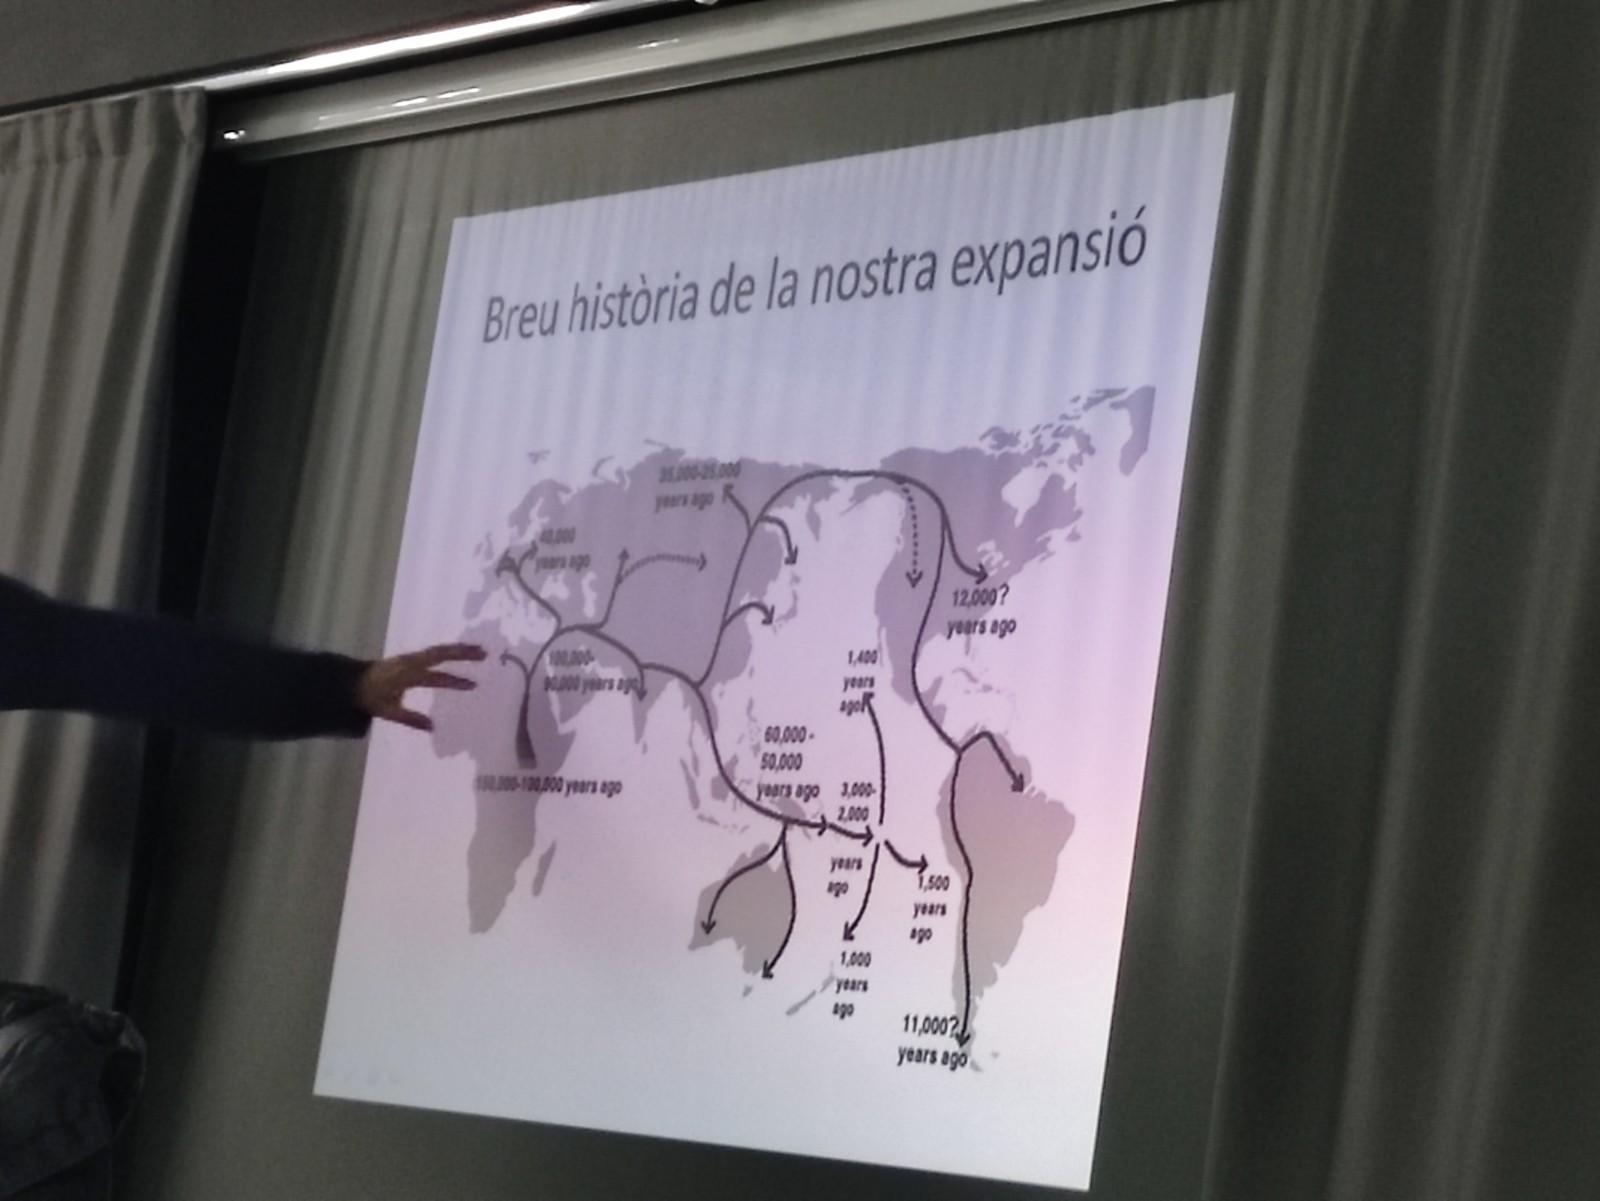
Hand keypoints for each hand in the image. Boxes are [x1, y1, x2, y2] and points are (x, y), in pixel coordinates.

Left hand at [355, 643, 485, 731]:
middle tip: (484, 654)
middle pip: (440, 654)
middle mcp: (411, 662)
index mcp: (406, 675)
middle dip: (462, 653)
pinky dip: (448, 650)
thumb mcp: (388, 711)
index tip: (473, 685)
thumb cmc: (369, 698)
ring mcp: (410, 657)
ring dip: (458, 649)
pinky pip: (432, 651)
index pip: (435, 677)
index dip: (454, 681)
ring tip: (478, 650)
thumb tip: (433, 727)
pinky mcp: (410, 657)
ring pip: (438, 650)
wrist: (351, 682)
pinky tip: (459, 652)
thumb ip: (411, 719)